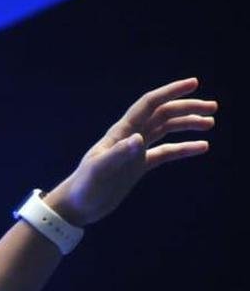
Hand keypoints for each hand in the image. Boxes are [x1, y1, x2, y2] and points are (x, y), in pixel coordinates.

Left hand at [43, 78, 216, 226]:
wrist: (77, 206)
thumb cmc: (84, 187)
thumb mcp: (100, 170)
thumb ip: (119, 154)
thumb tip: (139, 139)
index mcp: (121, 133)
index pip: (149, 105)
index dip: (171, 92)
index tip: (194, 83)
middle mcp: (130, 137)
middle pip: (162, 114)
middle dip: (187, 108)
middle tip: (213, 108)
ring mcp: (135, 151)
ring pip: (166, 130)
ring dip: (187, 124)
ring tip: (210, 124)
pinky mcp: (138, 166)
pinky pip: (165, 153)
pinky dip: (183, 149)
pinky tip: (201, 147)